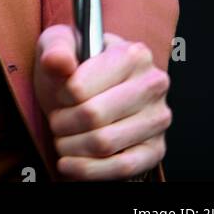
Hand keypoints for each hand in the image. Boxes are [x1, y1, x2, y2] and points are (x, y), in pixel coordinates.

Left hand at [34, 24, 171, 180]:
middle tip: (56, 121)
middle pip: (93, 116)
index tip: (59, 96)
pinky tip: (69, 164)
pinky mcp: (155, 150)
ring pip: (105, 143)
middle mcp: (153, 84)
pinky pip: (121, 168)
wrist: (90, 92)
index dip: (61, 97)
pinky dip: (89, 170)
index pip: (82, 87)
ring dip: (72, 147)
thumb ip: (56, 49)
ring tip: (62, 139)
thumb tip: (58, 61)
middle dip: (64, 124)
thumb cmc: (75, 66)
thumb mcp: (60, 43)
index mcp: (134, 54)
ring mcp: (158, 119)